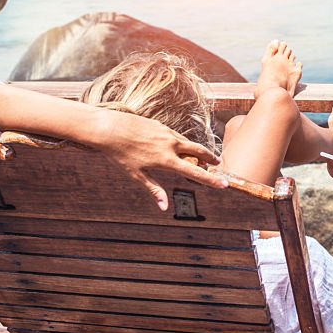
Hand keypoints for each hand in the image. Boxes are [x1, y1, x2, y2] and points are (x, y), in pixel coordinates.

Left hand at [88, 109, 227, 209]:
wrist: (108, 128)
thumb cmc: (119, 154)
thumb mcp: (136, 174)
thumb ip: (154, 189)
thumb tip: (164, 207)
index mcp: (167, 160)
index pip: (195, 172)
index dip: (211, 179)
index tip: (225, 184)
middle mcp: (171, 144)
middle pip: (199, 150)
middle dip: (210, 157)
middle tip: (217, 163)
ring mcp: (166, 132)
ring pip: (187, 142)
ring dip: (196, 149)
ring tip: (199, 155)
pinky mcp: (159, 125)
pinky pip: (175, 135)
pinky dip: (181, 142)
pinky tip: (176, 144)